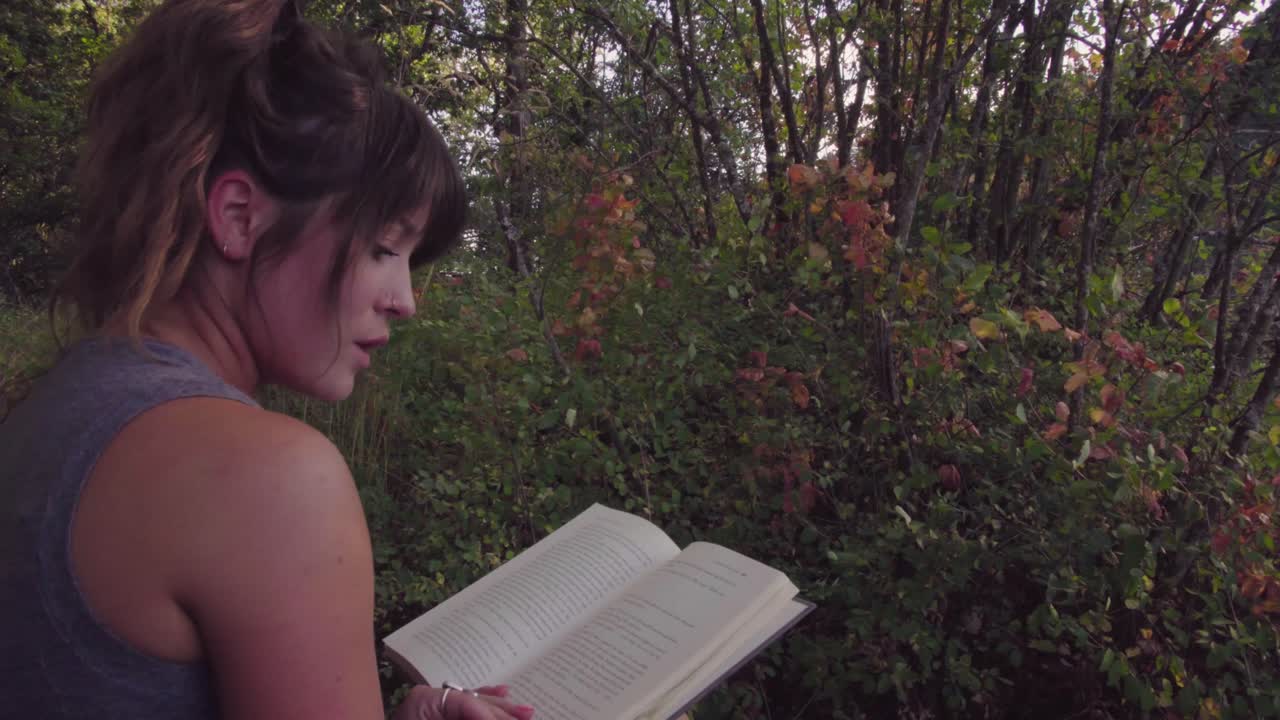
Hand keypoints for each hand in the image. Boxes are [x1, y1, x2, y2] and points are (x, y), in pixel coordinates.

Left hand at [393, 684, 533, 719]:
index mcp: (422, 700)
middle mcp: (429, 698)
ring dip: (501, 710)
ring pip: (475, 704)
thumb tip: (493, 716)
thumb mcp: (432, 716)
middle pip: (473, 702)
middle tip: (526, 716)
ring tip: (526, 712)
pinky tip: (505, 693)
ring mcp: (434, 706)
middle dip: (501, 713)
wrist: (367, 719)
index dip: (487, 713)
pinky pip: (465, 707)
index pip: (463, 701)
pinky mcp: (439, 714)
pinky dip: (486, 704)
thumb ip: (468, 715)